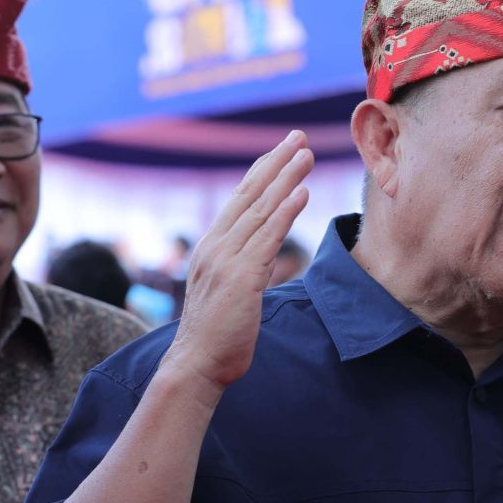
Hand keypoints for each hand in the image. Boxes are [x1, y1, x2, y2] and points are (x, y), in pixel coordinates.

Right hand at [163, 131, 313, 392]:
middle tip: (297, 137)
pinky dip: (285, 212)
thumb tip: (266, 255)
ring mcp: (227, 260)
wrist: (196, 364)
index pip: (240, 199)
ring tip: (306, 156)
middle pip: (249, 194)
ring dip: (286, 179)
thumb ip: (245, 267)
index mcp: (213, 247)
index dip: (262, 171)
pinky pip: (267, 237)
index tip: (283, 149)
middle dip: (275, 162)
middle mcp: (216, 246)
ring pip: (260, 210)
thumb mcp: (231, 291)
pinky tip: (302, 193)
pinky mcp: (241, 277)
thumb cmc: (217, 334)